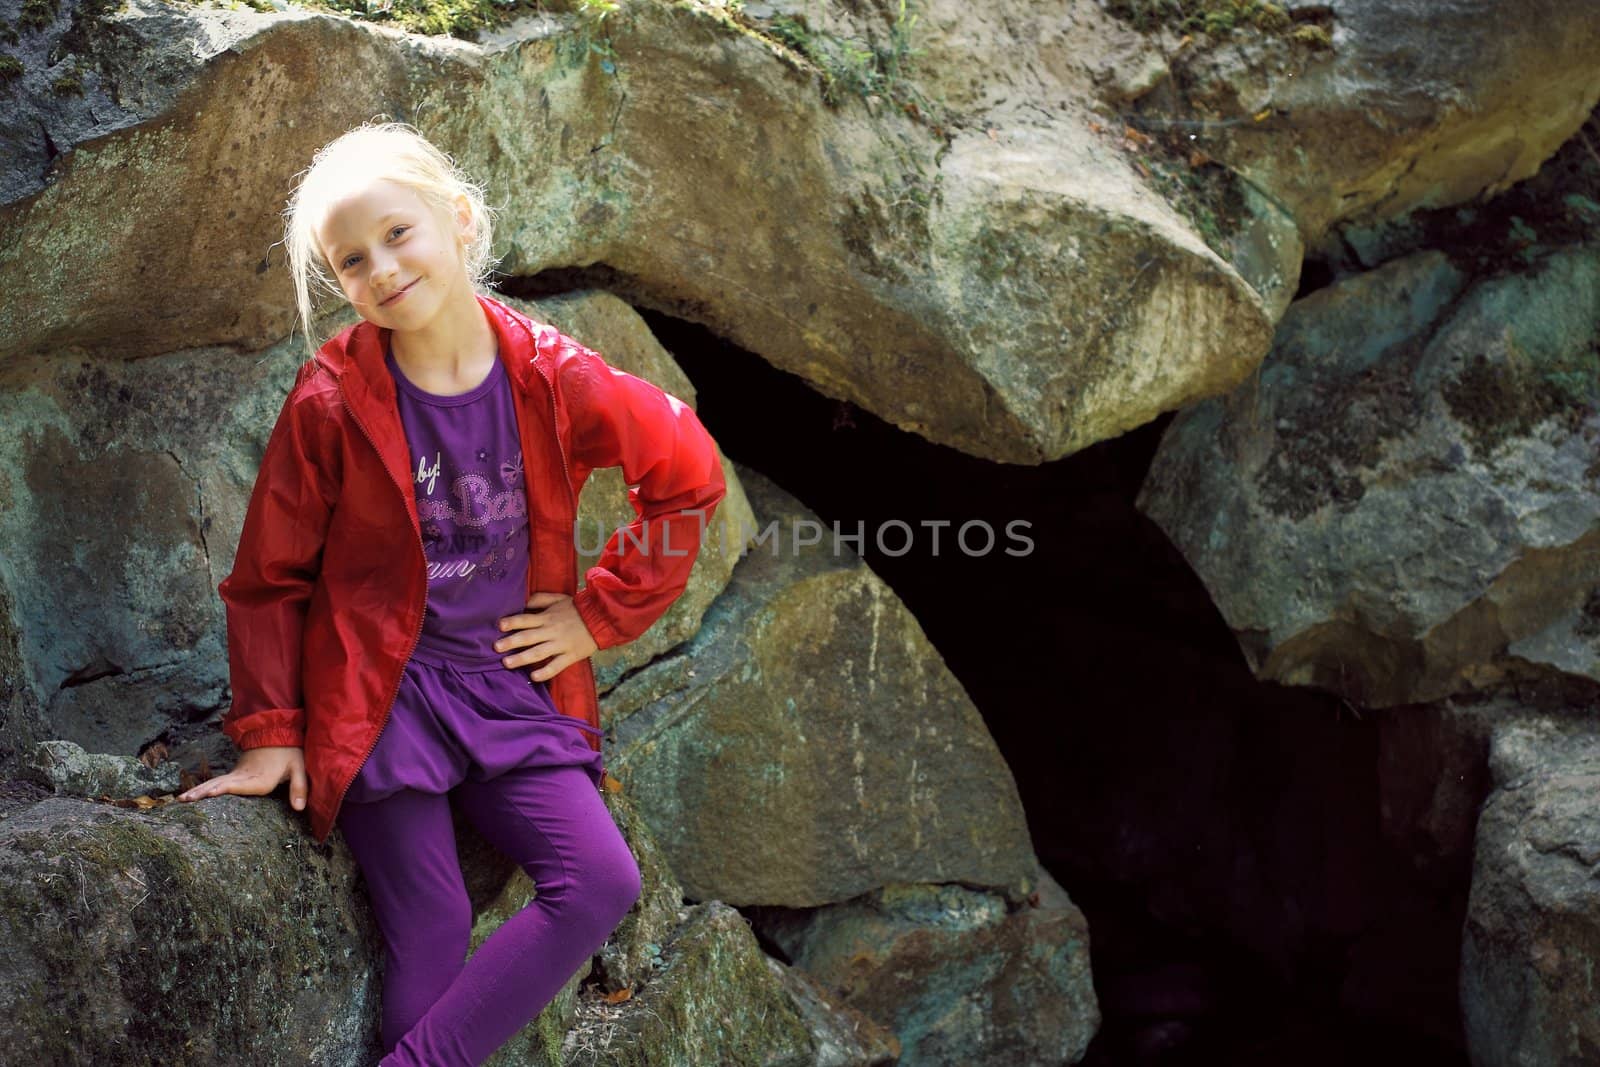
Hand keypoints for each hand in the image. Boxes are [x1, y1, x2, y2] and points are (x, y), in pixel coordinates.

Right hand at [177, 746, 307, 810]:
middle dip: (202, 792)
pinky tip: (191, 795)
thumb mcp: (299, 768)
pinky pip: (217, 781)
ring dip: (198, 790)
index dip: (225, 788)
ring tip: (180, 799)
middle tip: (184, 800)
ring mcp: (238, 774)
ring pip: (214, 782)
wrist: (278, 733)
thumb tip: (299, 808)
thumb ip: (299, 787)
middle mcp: (244, 776)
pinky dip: (203, 788)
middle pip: (220, 784)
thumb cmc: (289, 752)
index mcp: (259, 778)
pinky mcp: (236, 773)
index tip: (209, 792)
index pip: (240, 784)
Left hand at [495, 591, 598, 681]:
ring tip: (506, 663)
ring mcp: (561, 644)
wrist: (602, 618)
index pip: (526, 619)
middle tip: (496, 647)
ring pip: (538, 652)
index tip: (499, 626)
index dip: (512, 622)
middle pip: (528, 636)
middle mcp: (552, 631)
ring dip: (521, 658)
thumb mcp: (559, 598)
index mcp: (548, 617)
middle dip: (511, 642)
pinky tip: (533, 676)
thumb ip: (540, 599)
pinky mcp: (570, 656)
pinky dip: (545, 672)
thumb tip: (523, 602)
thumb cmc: (577, 609)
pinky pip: (556, 666)